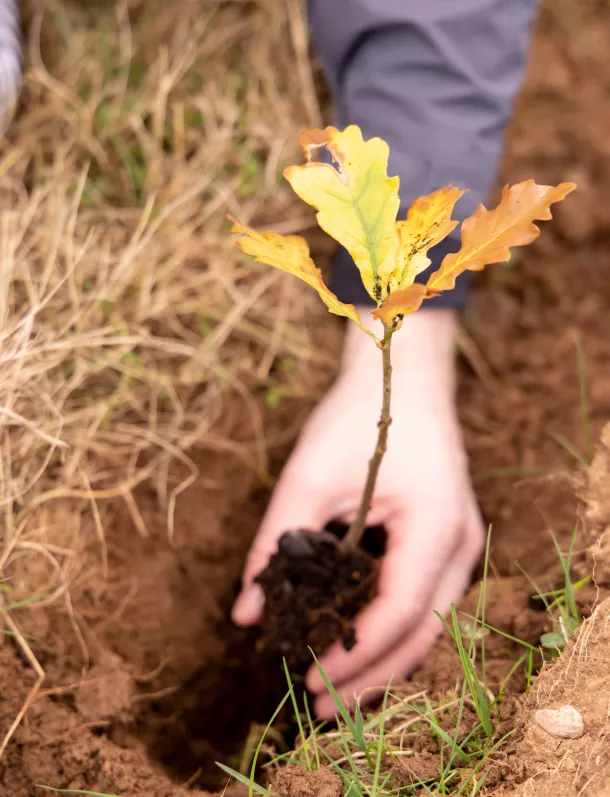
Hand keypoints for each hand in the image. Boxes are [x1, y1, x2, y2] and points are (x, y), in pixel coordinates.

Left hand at [232, 309, 483, 718]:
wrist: (402, 378)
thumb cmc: (357, 417)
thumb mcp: (307, 476)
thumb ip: (273, 545)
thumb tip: (244, 615)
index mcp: (434, 523)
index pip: (400, 610)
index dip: (355, 652)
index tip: (310, 677)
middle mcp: (460, 541)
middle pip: (423, 631)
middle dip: (372, 674)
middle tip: (321, 705)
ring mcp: (463, 541)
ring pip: (431, 623)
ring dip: (385, 659)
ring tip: (337, 688)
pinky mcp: (448, 538)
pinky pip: (427, 599)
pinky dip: (393, 629)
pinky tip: (357, 644)